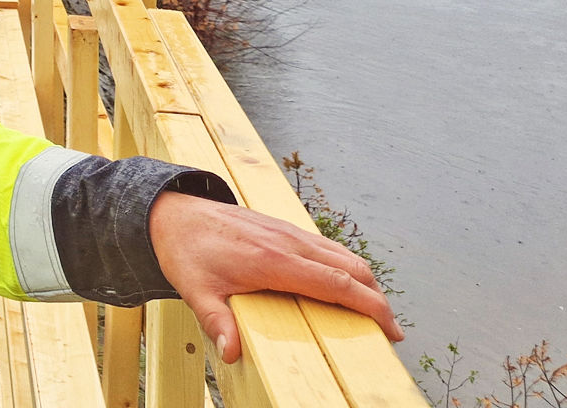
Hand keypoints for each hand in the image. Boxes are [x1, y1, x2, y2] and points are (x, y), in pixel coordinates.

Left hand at [147, 191, 403, 363]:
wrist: (174, 213)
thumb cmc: (186, 252)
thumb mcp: (196, 291)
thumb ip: (217, 321)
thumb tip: (232, 352)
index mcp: (273, 260)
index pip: (336, 284)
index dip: (370, 306)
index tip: (391, 328)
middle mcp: (288, 242)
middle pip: (350, 267)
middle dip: (377, 297)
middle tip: (391, 329)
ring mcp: (287, 231)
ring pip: (341, 254)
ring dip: (364, 280)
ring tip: (374, 310)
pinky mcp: (283, 228)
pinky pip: (326, 246)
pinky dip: (346, 265)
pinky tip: (345, 283)